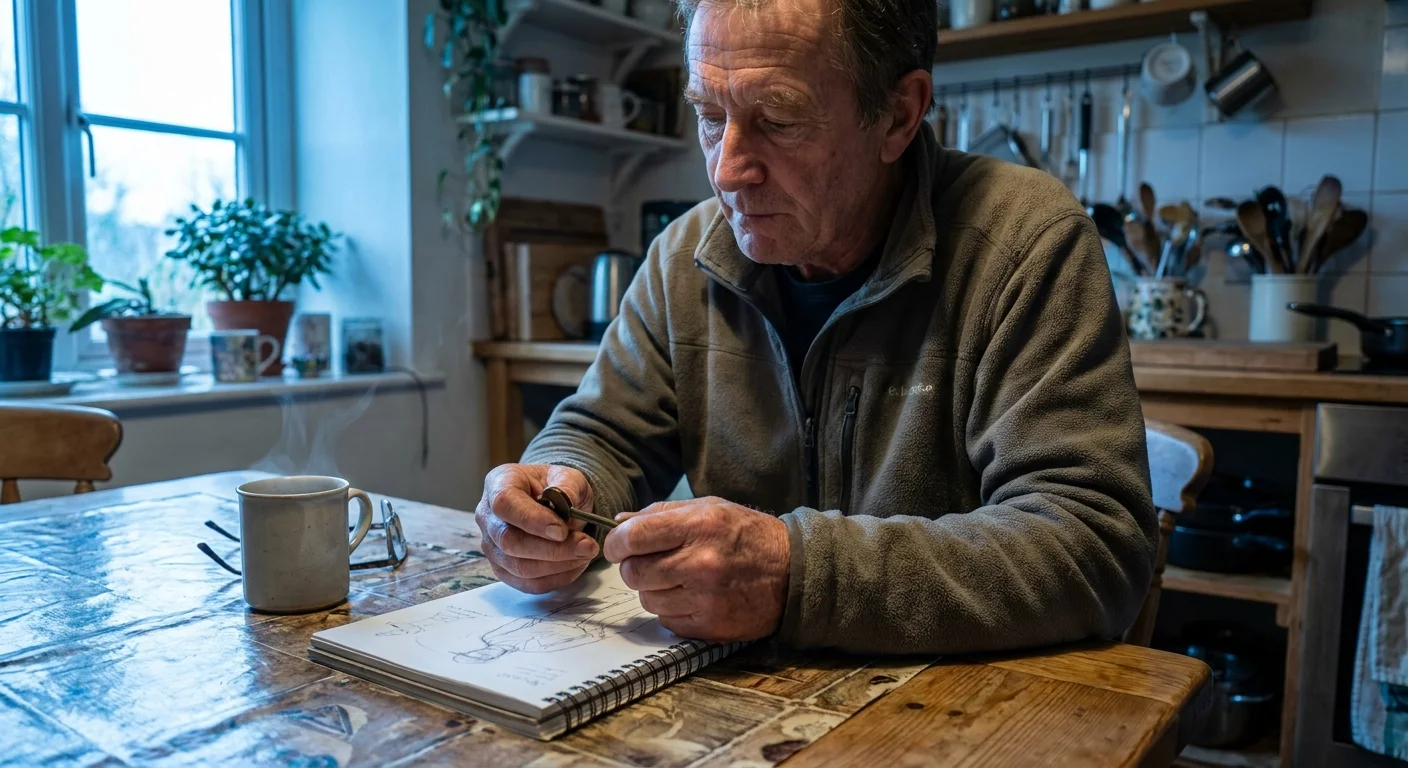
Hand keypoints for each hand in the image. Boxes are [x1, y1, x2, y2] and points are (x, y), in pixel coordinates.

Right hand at [475, 464, 598, 593]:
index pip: (504, 503)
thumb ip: (568, 486)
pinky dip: (556, 578)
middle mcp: (488, 516)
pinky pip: (527, 583)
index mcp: (499, 483)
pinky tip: (576, 564)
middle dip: (551, 549)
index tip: (561, 530)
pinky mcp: (503, 569)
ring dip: (557, 565)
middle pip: (509, 541)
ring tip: (586, 553)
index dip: (531, 519)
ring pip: (518, 567)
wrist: (557, 503)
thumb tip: (567, 503)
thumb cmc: (558, 487)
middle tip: (586, 546)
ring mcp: (492, 545)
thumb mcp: (569, 476)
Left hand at [603, 497, 789, 641]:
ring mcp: (705, 598)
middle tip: (653, 562)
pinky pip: (666, 621)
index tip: (618, 546)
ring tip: (680, 578)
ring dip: (655, 589)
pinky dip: (672, 610)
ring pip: (647, 599)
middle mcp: (700, 563)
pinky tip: (693, 596)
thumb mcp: (710, 507)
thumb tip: (619, 522)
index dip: (616, 543)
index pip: (633, 537)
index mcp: (699, 526)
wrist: (793, 571)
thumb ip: (662, 513)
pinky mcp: (709, 626)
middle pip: (634, 573)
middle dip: (635, 567)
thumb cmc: (748, 535)